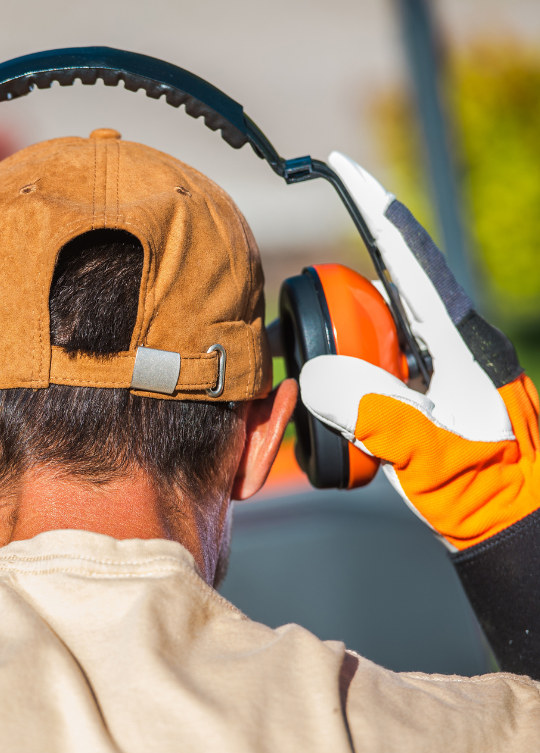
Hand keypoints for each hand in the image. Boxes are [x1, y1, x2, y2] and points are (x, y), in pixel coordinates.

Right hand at [299, 153, 537, 550]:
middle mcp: (451, 340)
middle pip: (389, 284)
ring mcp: (443, 362)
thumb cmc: (485, 491)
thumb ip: (377, 414)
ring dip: (347, 334)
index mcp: (457, 342)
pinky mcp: (433, 385)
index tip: (340, 166)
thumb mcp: (429, 456)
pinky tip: (340, 396)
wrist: (514, 521)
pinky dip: (355, 364)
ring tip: (321, 368)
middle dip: (343, 287)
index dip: (374, 208)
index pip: (407, 259)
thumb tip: (320, 373)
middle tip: (304, 313)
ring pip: (383, 322)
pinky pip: (383, 356)